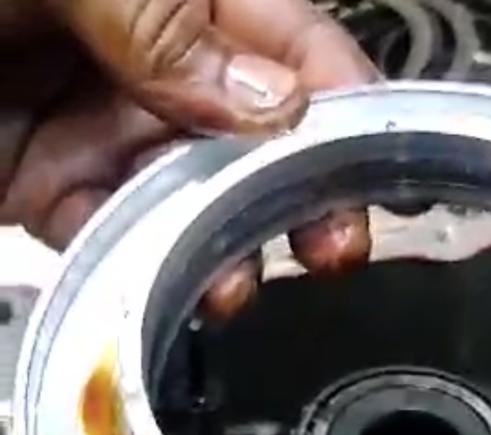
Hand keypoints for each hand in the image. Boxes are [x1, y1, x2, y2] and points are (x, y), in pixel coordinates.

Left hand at [0, 0, 375, 309]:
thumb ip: (163, 23)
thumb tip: (269, 101)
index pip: (286, 39)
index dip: (339, 98)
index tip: (377, 160)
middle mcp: (148, 57)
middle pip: (253, 133)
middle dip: (299, 193)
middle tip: (332, 247)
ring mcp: (98, 124)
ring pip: (189, 197)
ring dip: (222, 247)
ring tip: (234, 286)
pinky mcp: (47, 185)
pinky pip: (111, 234)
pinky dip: (139, 265)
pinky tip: (165, 285)